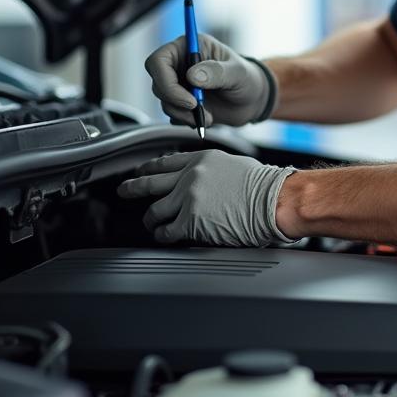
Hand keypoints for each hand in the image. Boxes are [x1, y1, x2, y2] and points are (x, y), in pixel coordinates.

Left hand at [117, 150, 296, 246]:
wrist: (272, 200)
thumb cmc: (263, 185)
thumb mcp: (232, 164)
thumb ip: (211, 170)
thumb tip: (202, 179)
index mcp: (201, 160)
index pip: (166, 162)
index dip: (149, 167)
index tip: (141, 171)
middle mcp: (189, 177)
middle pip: (150, 182)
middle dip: (132, 187)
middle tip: (123, 190)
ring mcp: (187, 199)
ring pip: (154, 210)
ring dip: (150, 219)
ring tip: (150, 224)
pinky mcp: (190, 222)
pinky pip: (166, 231)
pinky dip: (162, 235)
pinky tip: (163, 236)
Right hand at [144, 32, 277, 128]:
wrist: (253, 100)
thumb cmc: (248, 79)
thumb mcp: (238, 73)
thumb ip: (216, 72)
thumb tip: (192, 75)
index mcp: (189, 47)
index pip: (158, 60)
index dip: (165, 81)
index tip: (189, 98)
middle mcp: (180, 64)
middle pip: (158, 83)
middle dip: (176, 101)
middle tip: (198, 109)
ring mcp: (179, 84)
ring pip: (164, 102)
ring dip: (183, 114)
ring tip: (207, 116)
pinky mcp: (181, 102)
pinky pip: (172, 114)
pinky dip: (186, 120)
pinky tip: (204, 118)